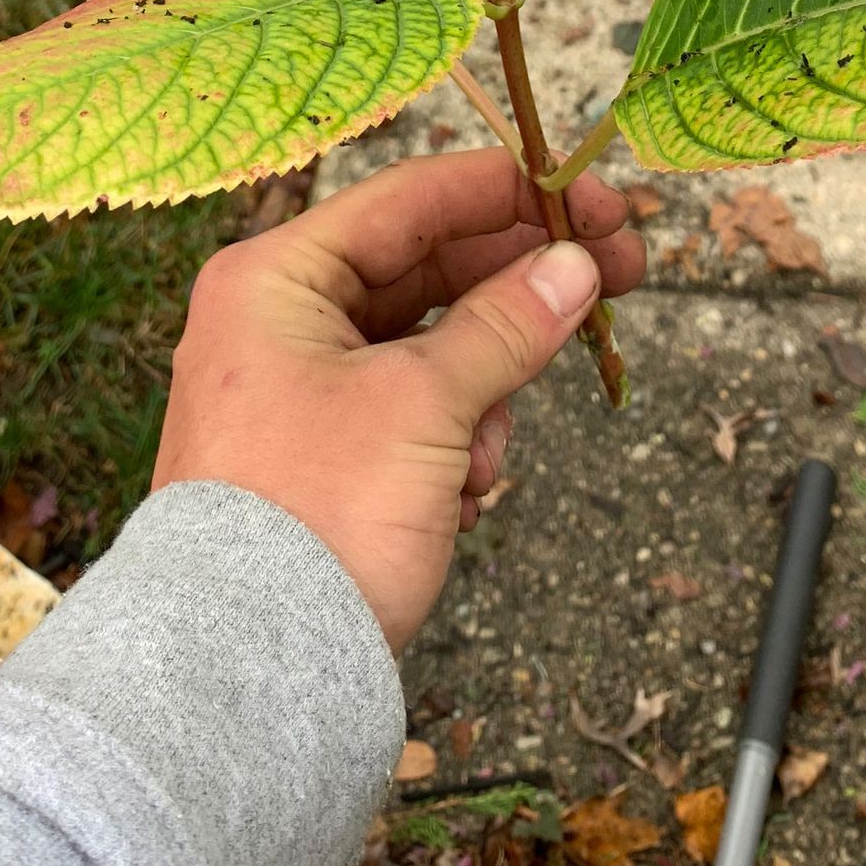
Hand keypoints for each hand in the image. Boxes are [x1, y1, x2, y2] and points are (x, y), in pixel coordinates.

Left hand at [152, 151, 645, 651]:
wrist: (246, 674)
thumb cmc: (318, 515)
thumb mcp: (424, 404)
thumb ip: (506, 325)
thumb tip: (575, 268)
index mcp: (275, 278)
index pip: (410, 199)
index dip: (511, 192)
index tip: (593, 199)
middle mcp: (278, 321)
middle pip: (427, 273)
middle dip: (516, 295)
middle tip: (619, 280)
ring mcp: (298, 391)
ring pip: (429, 352)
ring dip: (481, 395)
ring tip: (481, 457)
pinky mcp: (322, 457)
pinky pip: (413, 416)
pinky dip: (452, 445)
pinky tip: (459, 495)